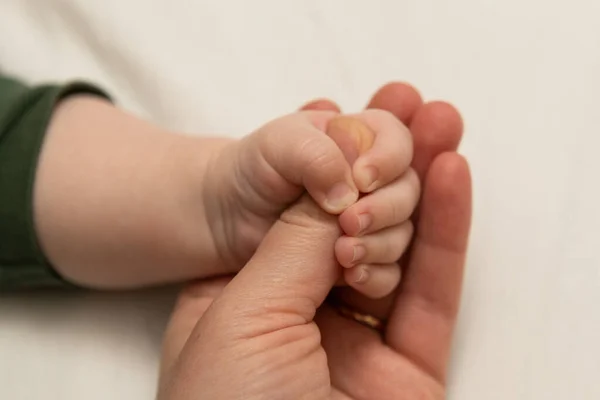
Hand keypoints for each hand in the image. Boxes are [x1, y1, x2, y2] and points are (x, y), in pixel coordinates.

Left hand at [157, 83, 471, 398]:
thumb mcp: (243, 316)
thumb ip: (293, 246)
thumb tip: (336, 184)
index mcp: (245, 300)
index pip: (293, 216)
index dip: (323, 165)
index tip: (342, 114)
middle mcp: (303, 315)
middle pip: (351, 225)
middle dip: (380, 166)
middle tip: (404, 106)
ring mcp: (357, 343)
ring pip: (398, 251)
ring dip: (420, 187)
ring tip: (437, 124)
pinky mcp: (410, 371)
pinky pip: (432, 294)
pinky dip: (446, 235)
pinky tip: (452, 177)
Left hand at [203, 109, 417, 297]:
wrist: (228, 215)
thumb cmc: (253, 169)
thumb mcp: (278, 145)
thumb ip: (317, 156)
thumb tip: (351, 194)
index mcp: (360, 139)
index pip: (398, 139)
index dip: (388, 159)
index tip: (361, 179)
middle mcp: (373, 180)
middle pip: (408, 190)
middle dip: (385, 207)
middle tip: (349, 221)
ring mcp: (370, 221)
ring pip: (402, 233)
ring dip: (380, 242)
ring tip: (342, 252)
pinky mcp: (362, 258)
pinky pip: (387, 271)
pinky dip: (375, 273)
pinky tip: (351, 276)